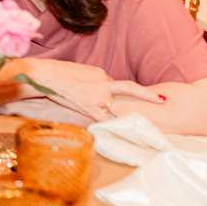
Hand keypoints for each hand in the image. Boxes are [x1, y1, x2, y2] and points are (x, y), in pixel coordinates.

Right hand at [17, 60, 164, 121]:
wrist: (44, 75)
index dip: (113, 92)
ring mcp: (97, 95)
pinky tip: (120, 134)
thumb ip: (85, 80)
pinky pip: (103, 119)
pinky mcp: (89, 107)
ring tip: (144, 124)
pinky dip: (112, 126)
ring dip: (133, 115)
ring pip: (120, 107)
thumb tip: (87, 87)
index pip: (111, 83)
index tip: (124, 97)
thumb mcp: (74, 72)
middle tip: (162, 100)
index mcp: (98, 73)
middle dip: (146, 95)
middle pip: (129, 88)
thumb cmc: (54, 72)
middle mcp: (102, 82)